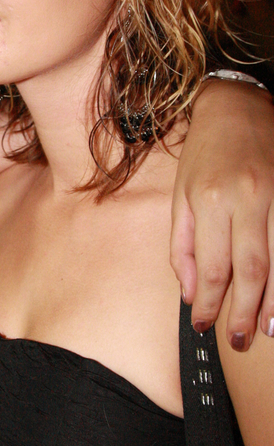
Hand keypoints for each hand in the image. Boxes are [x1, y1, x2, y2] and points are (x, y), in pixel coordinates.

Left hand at [171, 79, 273, 349]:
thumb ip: (181, 246)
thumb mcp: (180, 195)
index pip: (210, 267)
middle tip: (242, 340)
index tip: (204, 325)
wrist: (240, 105)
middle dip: (247, 312)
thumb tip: (188, 291)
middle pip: (252, 270)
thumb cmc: (205, 153)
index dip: (208, 303)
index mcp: (210, 201)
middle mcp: (248, 199)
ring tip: (271, 329)